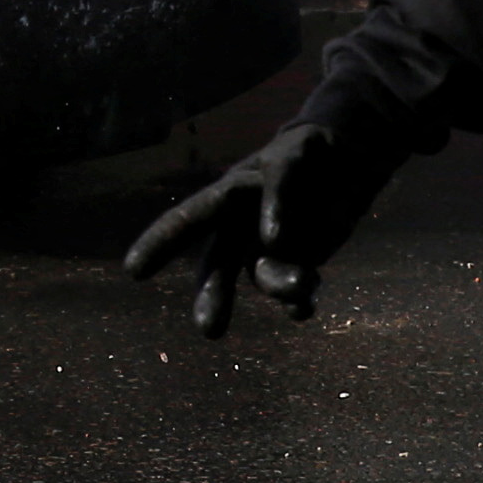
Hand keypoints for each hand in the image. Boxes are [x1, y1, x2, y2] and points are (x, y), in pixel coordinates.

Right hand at [122, 120, 389, 336]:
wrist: (348, 158)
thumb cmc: (314, 150)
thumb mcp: (297, 159)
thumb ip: (280, 196)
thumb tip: (270, 241)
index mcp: (230, 193)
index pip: (190, 218)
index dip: (159, 243)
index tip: (134, 272)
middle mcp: (243, 226)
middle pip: (218, 265)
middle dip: (212, 296)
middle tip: (210, 331)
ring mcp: (269, 248)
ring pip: (264, 278)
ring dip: (281, 287)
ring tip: (305, 291)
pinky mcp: (300, 261)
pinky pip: (295, 290)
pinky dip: (299, 302)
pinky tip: (302, 311)